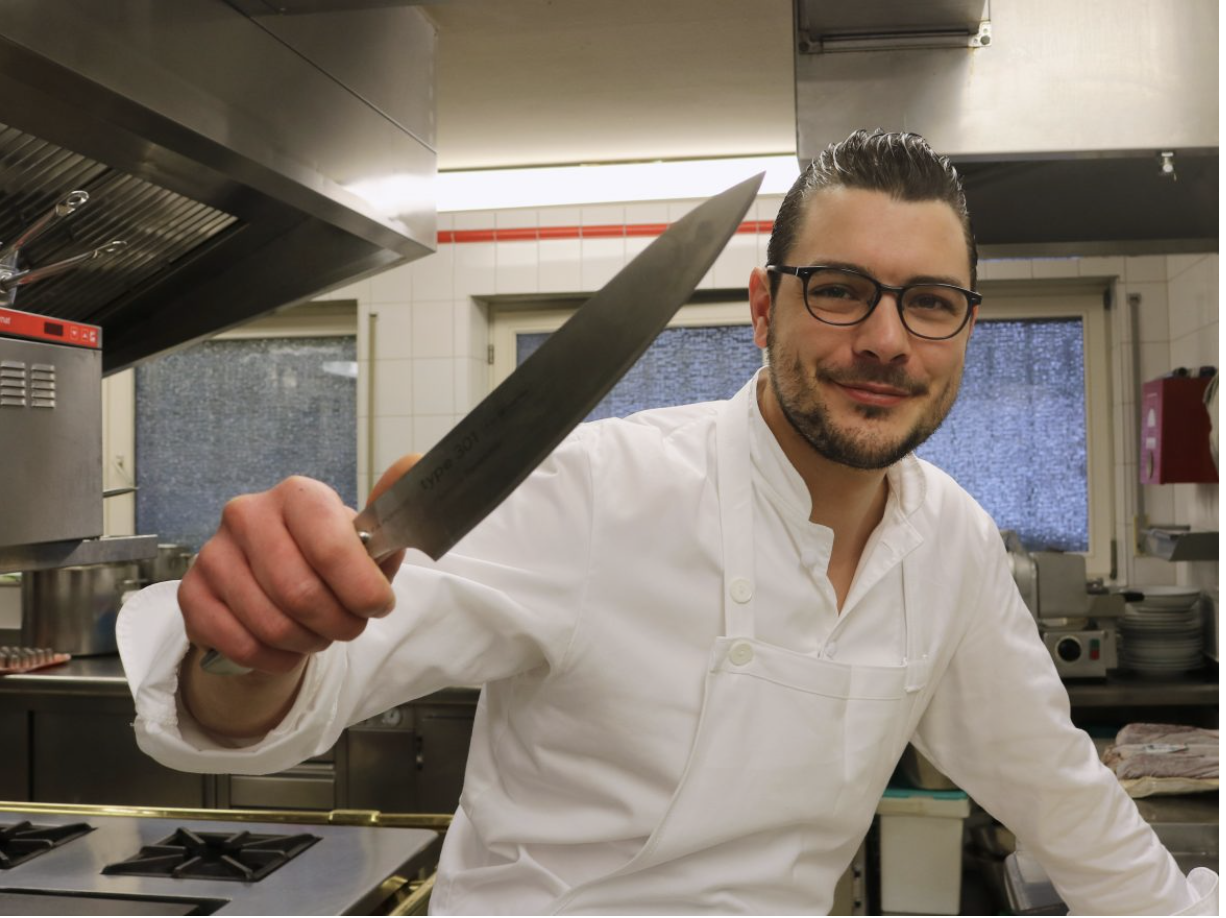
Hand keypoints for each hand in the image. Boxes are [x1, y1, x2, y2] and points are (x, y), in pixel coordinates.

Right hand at [179, 455, 421, 674]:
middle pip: (301, 594)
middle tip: (349, 626)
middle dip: (338, 624)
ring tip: (319, 634)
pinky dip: (275, 658)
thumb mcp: (365, 543)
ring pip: (272, 625)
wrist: (272, 586)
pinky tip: (287, 648)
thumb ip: (390, 513)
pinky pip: (241, 644)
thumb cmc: (327, 563)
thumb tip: (415, 463)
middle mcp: (248, 515)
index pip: (330, 545)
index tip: (378, 606)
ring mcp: (214, 553)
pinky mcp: (192, 593)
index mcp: (297, 495)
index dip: (361, 588)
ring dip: (308, 643)